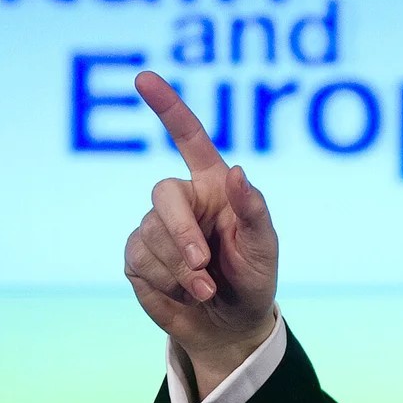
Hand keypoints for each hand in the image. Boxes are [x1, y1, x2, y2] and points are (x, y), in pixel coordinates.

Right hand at [125, 71, 279, 399]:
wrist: (230, 324)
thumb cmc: (253, 277)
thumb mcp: (264, 246)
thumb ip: (252, 208)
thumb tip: (235, 170)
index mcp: (213, 185)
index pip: (189, 138)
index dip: (167, 107)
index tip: (144, 78)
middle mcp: (182, 200)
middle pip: (162, 195)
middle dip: (181, 233)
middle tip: (203, 265)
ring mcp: (155, 227)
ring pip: (151, 235)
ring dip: (180, 269)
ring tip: (206, 287)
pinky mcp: (137, 257)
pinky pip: (139, 260)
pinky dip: (166, 281)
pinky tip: (185, 291)